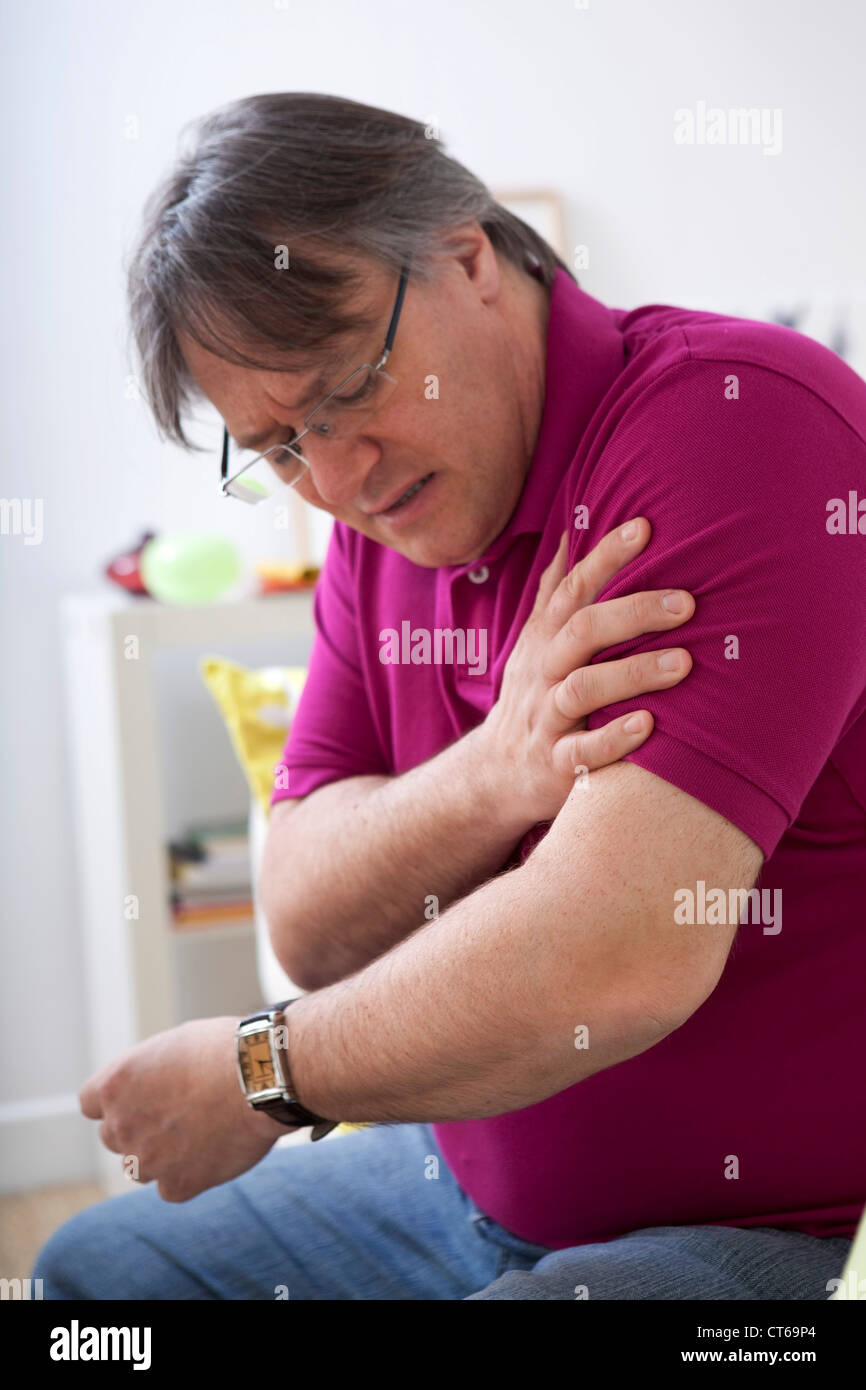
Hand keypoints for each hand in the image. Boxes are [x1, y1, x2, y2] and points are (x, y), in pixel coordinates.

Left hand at [79, 1017, 288, 1202]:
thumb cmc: (224, 1050)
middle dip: (138, 1128)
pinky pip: (171, 1186)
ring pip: (140, 1166)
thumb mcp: (173, 1045)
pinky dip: (189, 1174)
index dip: (117, 1101)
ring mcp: (147, 1160)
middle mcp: (121, 1125)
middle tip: (176, 1115)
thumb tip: (149, 1085)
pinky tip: (214, 1150)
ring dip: (160, 1155)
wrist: (263, 1079)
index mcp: (115, 1085)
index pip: (91, 1103)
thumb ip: (148, 1073)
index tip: (139, 1098)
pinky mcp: (177, 1186)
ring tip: (199, 1132)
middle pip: (114, 1136)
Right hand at [479, 517, 693, 825]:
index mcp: (545, 638)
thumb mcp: (534, 642)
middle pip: (581, 631)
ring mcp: (548, 718)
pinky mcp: (556, 765)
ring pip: (583, 689)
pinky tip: (648, 726)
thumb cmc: (533, 697)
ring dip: (633, 674)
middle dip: (633, 613)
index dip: (605, 557)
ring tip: (683, 663)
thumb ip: (554, 590)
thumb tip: (571, 531)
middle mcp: (544, 672)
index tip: (645, 527)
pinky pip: (583, 752)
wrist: (495, 774)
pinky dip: (614, 740)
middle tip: (687, 603)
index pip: (573, 588)